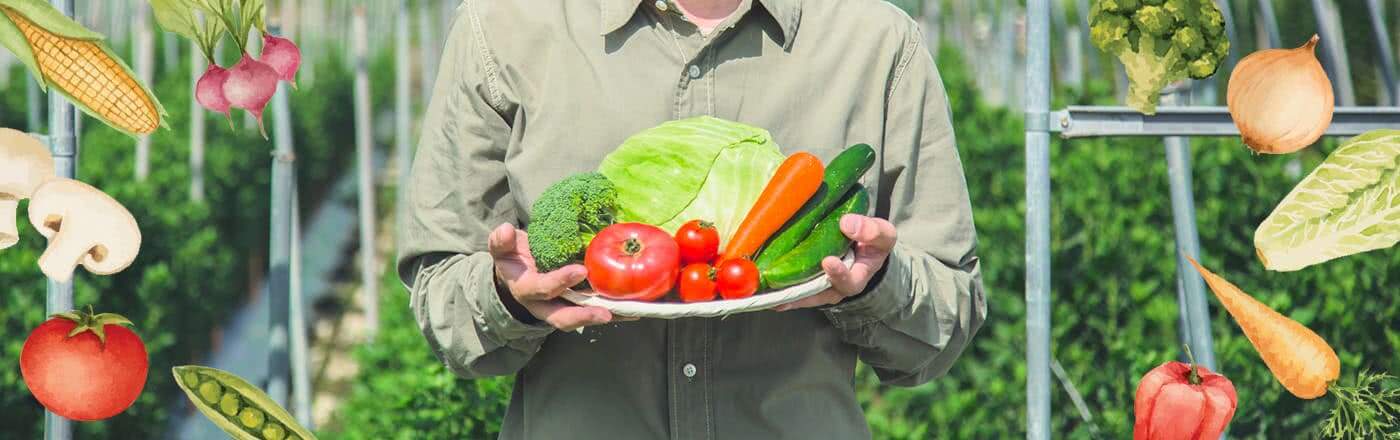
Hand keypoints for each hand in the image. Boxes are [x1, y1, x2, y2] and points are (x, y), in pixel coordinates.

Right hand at [488, 223, 621, 330]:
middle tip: (606, 313)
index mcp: (526, 289)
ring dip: (607, 316)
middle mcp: (544, 305)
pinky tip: (636, 308)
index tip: (580, 270)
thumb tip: (505, 230)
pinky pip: (596, 311)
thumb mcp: (503, 249)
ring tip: (631, 311)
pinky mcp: (577, 307)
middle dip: (584, 317)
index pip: (542, 289)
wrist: (517, 275)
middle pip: (562, 318)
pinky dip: (616, 312)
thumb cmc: (514, 259)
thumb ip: (501, 241)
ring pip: (583, 318)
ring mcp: (562, 308)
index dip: (559, 282)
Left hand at [773, 214, 896, 310]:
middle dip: (804, 292)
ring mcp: (821, 288)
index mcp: (858, 275)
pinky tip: (763, 291)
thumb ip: (871, 230)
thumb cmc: (872, 242)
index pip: (850, 280)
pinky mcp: (807, 284)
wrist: (863, 249)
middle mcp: (837, 287)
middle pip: (820, 294)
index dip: (839, 274)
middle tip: (787, 288)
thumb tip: (847, 223)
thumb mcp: (881, 234)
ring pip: (803, 295)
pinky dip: (779, 291)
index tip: (828, 261)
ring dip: (785, 295)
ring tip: (768, 295)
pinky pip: (793, 291)